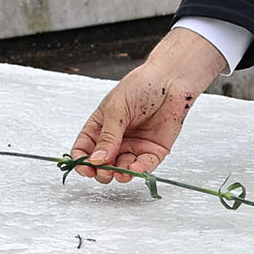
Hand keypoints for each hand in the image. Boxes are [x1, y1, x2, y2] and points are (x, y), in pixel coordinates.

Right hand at [69, 28, 226, 182]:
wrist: (171, 79)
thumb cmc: (142, 84)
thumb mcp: (117, 108)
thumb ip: (108, 135)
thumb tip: (96, 159)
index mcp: (101, 126)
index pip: (84, 149)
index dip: (82, 161)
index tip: (86, 167)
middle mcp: (116, 139)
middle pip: (102, 164)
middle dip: (101, 171)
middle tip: (104, 170)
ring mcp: (134, 145)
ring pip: (122, 169)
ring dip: (120, 174)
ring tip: (121, 172)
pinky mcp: (153, 150)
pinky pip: (144, 166)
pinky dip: (140, 171)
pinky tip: (136, 169)